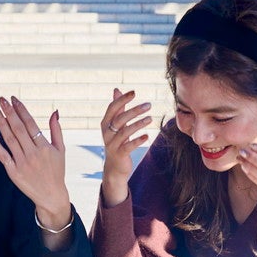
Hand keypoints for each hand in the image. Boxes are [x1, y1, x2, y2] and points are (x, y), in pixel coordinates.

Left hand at [0, 96, 72, 233]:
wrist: (51, 196)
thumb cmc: (56, 171)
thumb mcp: (60, 150)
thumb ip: (56, 130)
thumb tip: (54, 111)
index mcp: (45, 147)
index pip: (31, 124)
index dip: (21, 110)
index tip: (14, 99)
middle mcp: (33, 154)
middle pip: (18, 129)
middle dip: (10, 112)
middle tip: (2, 99)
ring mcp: (22, 163)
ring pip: (9, 139)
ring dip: (2, 123)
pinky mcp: (14, 172)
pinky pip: (3, 156)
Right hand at [99, 88, 151, 204]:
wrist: (114, 167)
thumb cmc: (117, 142)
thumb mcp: (116, 125)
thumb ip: (117, 108)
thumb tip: (116, 90)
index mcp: (105, 124)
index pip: (112, 108)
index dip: (122, 100)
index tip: (134, 92)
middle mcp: (107, 133)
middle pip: (120, 119)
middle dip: (134, 110)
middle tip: (148, 105)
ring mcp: (112, 144)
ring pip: (125, 132)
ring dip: (138, 124)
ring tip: (150, 118)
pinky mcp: (119, 154)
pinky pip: (128, 146)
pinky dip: (138, 141)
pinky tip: (147, 136)